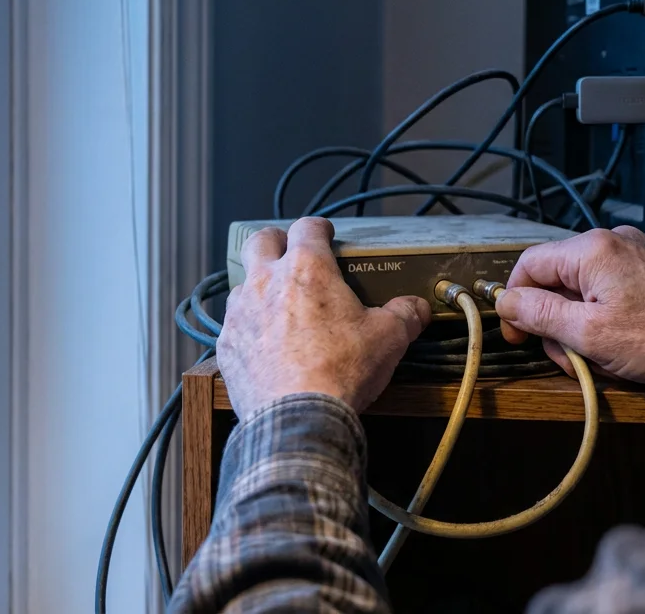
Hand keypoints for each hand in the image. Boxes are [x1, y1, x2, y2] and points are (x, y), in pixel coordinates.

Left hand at [216, 217, 430, 418]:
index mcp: (306, 269)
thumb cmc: (341, 370)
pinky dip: (250, 329)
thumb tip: (416, 308)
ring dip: (260, 288)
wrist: (299, 418)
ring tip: (280, 306)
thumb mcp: (389, 337)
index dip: (319, 227)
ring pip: (243, 285)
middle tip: (291, 253)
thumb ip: (405, 314)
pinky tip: (267, 346)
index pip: (307, 227)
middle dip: (276, 242)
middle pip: (260, 241)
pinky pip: (235, 326)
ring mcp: (240, 314)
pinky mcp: (227, 347)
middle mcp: (266, 282)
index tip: (325, 233)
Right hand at [495, 226, 644, 404]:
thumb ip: (541, 314)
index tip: (518, 335)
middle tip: (572, 359)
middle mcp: (611, 242)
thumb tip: (505, 302)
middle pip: (555, 280)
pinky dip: (603, 321)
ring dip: (580, 328)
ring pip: (581, 291)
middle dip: (556, 324)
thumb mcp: (590, 334)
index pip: (528, 265)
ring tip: (602, 358)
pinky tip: (619, 347)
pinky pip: (607, 292)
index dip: (516, 303)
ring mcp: (632, 254)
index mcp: (592, 249)